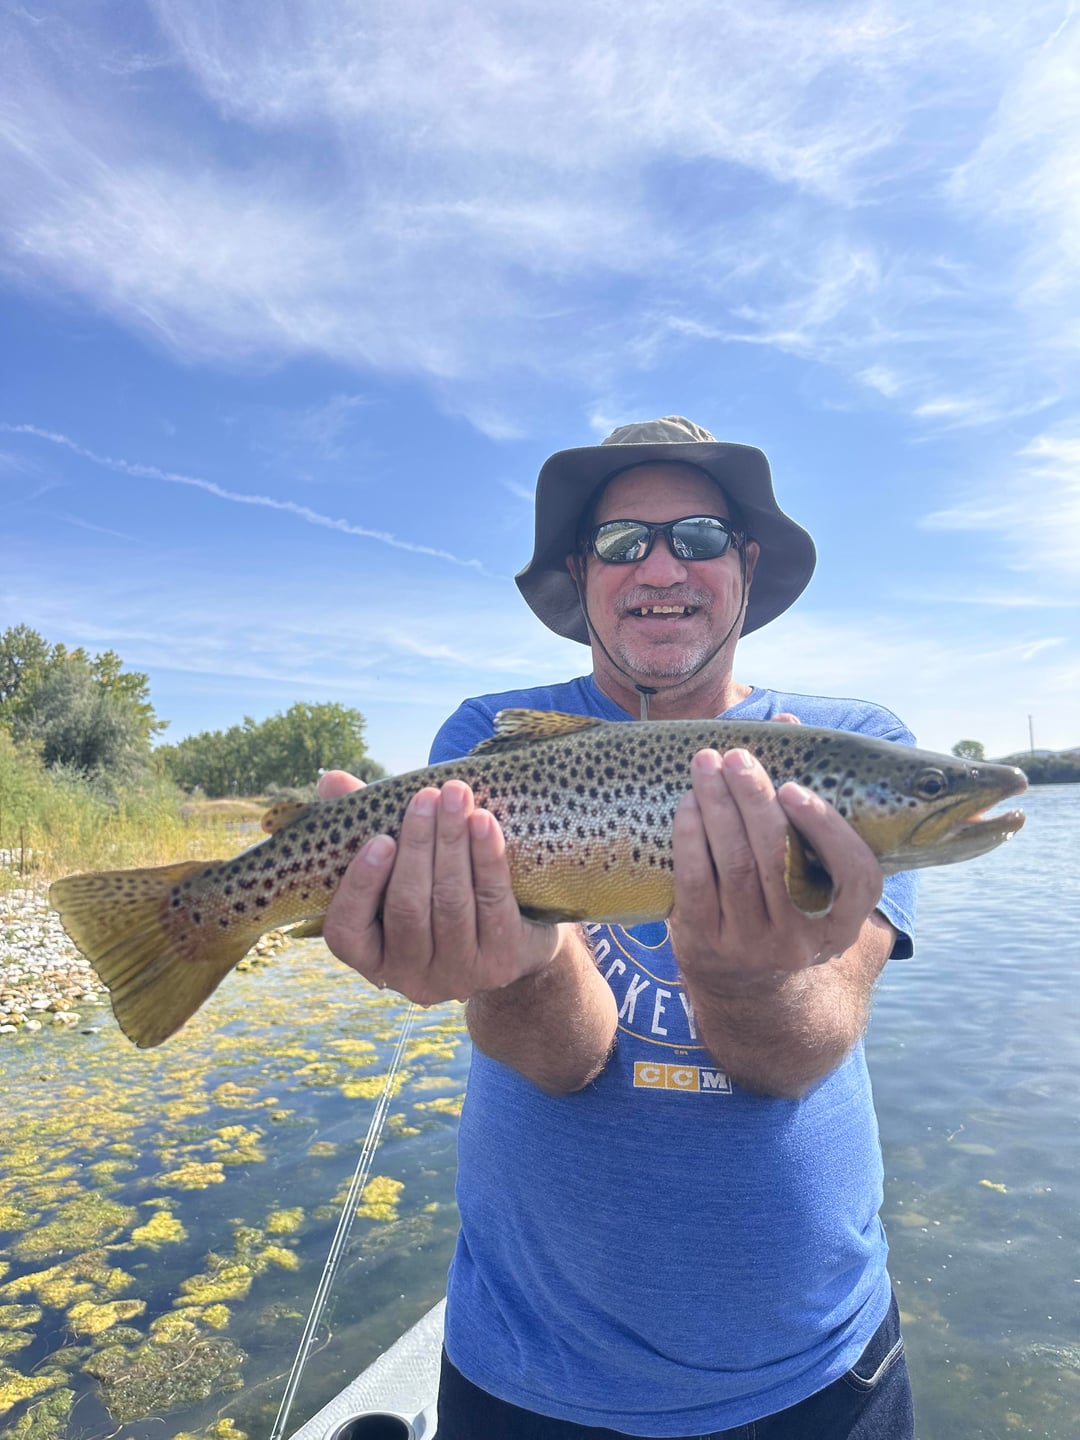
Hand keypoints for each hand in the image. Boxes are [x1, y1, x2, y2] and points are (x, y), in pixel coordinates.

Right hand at [317, 771, 561, 1005]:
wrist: (511, 941)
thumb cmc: (435, 892)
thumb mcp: (397, 867)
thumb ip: (359, 827)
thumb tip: (331, 780)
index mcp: (370, 955)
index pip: (347, 930)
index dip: (361, 884)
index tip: (380, 839)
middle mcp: (410, 975)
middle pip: (408, 907)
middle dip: (418, 846)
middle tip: (427, 796)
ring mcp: (459, 973)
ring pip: (451, 902)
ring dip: (453, 842)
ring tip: (456, 795)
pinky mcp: (502, 961)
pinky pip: (494, 903)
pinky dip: (487, 858)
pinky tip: (485, 822)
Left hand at [668, 743, 883, 984]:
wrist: (747, 986)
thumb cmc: (786, 902)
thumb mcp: (813, 872)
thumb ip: (807, 801)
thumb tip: (786, 723)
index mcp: (842, 921)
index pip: (855, 877)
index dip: (828, 830)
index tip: (794, 788)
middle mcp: (800, 939)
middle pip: (778, 860)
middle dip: (754, 800)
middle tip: (736, 757)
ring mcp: (751, 945)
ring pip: (734, 866)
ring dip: (717, 807)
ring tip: (705, 764)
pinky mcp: (706, 943)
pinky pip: (696, 883)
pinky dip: (690, 838)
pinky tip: (687, 803)